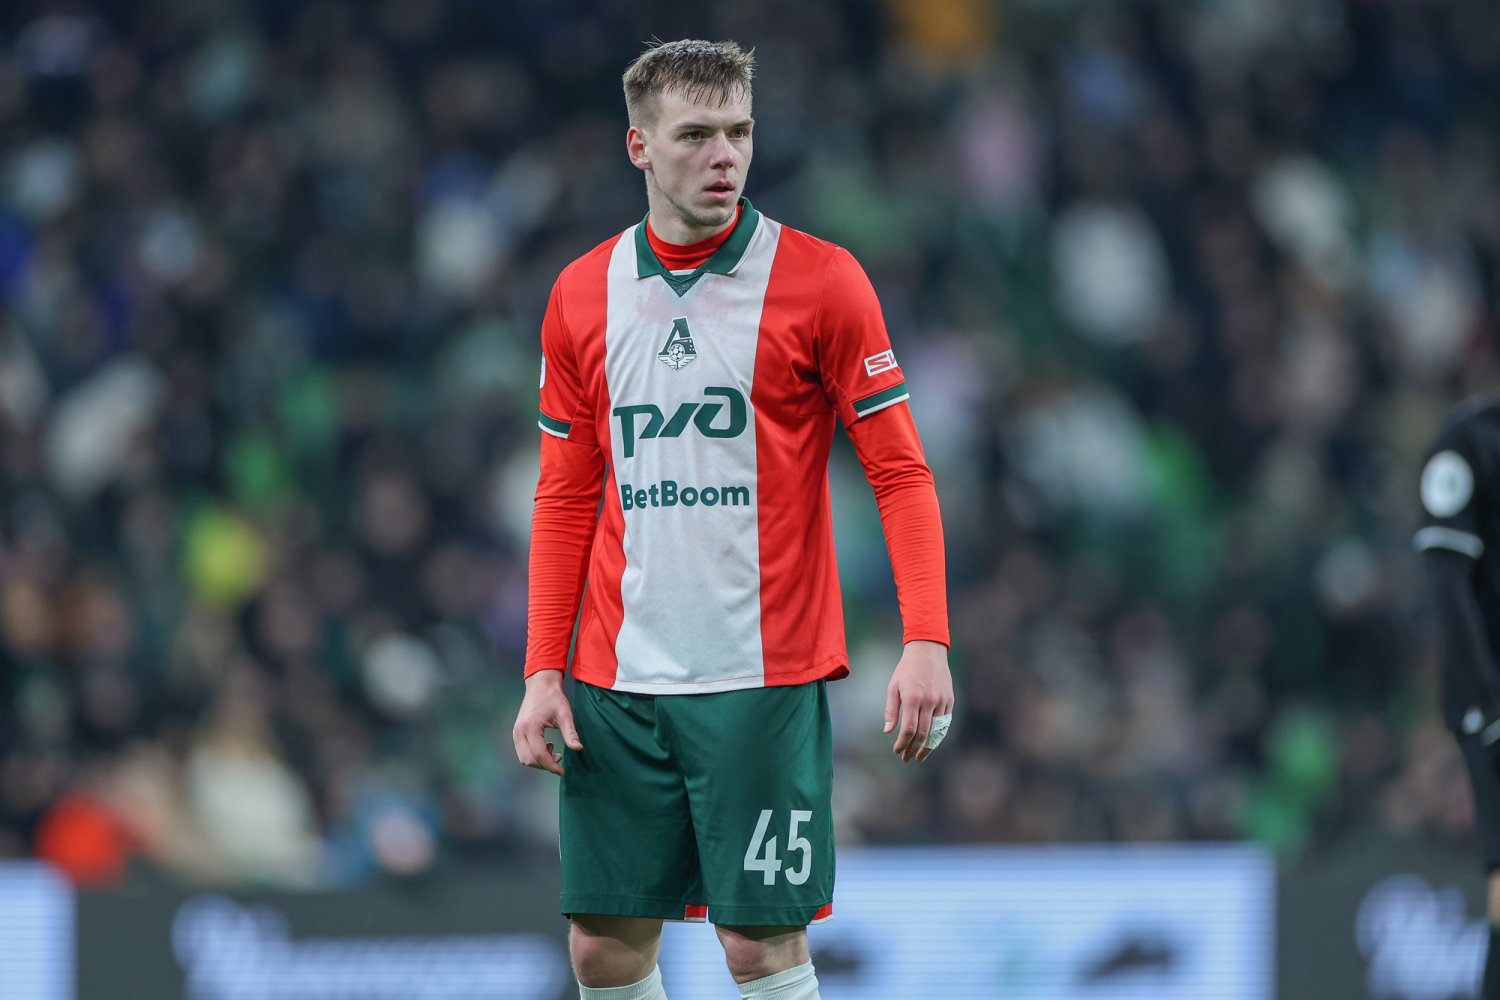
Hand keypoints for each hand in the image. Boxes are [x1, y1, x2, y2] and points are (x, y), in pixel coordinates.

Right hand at [512, 670, 582, 775]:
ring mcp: (516, 732)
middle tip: (560, 758)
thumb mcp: (565, 714)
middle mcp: (519, 731)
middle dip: (545, 765)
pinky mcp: (516, 732)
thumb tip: (578, 748)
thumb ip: (570, 732)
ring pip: (524, 758)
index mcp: (531, 727)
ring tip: (553, 751)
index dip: (551, 766)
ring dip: (539, 761)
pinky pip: (522, 752)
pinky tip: (546, 746)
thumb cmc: (553, 698)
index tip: (562, 771)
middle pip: (529, 760)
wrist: (540, 685)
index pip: (539, 755)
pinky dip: (533, 755)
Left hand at [883, 640, 954, 763]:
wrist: (928, 651)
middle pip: (923, 734)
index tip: (897, 751)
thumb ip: (891, 710)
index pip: (909, 729)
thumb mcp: (893, 687)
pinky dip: (938, 735)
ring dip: (928, 747)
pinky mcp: (950, 700)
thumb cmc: (906, 669)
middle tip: (906, 759)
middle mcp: (929, 701)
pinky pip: (945, 723)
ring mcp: (942, 701)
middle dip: (914, 749)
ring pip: (936, 731)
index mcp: (912, 698)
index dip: (903, 743)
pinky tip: (930, 742)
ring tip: (919, 756)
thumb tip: (888, 731)